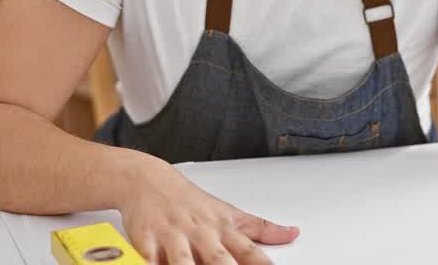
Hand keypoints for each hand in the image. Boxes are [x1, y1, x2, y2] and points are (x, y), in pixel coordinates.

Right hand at [118, 156, 298, 263]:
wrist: (148, 180)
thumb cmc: (191, 201)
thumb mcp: (229, 213)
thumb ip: (261, 229)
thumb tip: (293, 233)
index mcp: (223, 228)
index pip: (250, 252)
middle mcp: (200, 233)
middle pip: (218, 260)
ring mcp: (172, 237)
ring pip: (182, 262)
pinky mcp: (144, 241)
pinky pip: (146, 260)